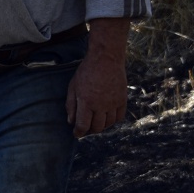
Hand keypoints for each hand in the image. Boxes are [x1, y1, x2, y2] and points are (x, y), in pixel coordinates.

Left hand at [66, 18, 128, 136]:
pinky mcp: (122, 100)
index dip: (78, 132)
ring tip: (95, 122)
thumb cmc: (86, 71)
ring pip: (108, 124)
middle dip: (89, 131)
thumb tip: (71, 121)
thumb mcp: (73, 86)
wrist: (106, 58)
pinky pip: (119, 117)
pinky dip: (112, 121)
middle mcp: (101, 105)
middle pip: (96, 128)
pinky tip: (106, 117)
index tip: (76, 133)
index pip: (82, 126)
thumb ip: (71, 105)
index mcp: (86, 102)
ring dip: (100, 127)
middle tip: (85, 128)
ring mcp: (113, 103)